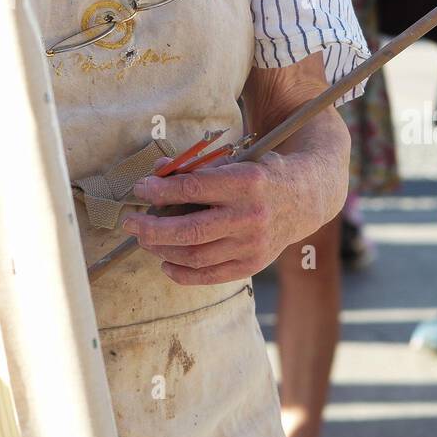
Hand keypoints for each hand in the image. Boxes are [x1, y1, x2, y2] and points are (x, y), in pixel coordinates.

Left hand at [119, 151, 317, 285]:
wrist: (306, 198)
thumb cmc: (262, 174)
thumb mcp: (235, 161)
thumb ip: (196, 168)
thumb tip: (157, 173)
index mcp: (246, 181)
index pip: (193, 189)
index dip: (160, 190)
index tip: (140, 189)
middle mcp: (250, 215)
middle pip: (189, 229)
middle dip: (151, 227)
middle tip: (130, 222)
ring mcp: (253, 244)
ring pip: (195, 255)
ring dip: (162, 249)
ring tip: (144, 239)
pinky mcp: (252, 264)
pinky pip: (209, 275)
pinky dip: (182, 272)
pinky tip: (165, 262)